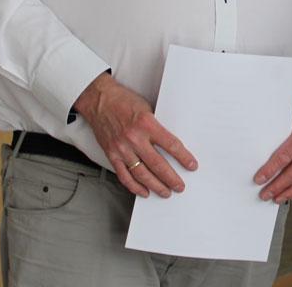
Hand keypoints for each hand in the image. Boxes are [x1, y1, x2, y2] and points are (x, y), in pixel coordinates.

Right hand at [73, 72, 196, 197]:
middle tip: (180, 186)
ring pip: (141, 173)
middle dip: (171, 178)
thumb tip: (170, 144)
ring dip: (155, 185)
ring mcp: (122, 148)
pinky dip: (134, 186)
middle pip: (157, 164)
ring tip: (166, 192)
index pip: (171, 144)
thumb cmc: (124, 101)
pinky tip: (144, 191)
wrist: (100, 100)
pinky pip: (124, 175)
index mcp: (147, 123)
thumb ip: (157, 126)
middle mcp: (135, 138)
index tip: (191, 165)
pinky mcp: (111, 154)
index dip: (183, 157)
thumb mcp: (147, 108)